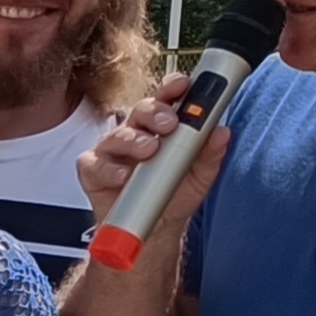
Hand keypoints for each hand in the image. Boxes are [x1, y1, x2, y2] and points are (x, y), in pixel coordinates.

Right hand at [75, 76, 230, 231]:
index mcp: (161, 127)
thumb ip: (210, 153)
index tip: (182, 85)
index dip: (172, 88)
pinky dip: (109, 169)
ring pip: (117, 134)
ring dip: (134, 140)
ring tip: (149, 150)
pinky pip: (95, 164)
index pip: (166, 99)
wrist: (154, 230)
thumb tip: (222, 132)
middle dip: (155, 113)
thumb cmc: (173, 195)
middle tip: (170, 123)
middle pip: (141, 110)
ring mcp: (112, 151)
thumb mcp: (200, 175)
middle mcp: (135, 133)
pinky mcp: (93, 171)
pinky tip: (123, 175)